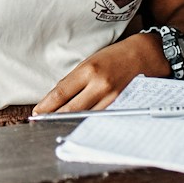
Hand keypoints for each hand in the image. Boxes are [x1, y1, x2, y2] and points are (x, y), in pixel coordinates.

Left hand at [34, 32, 167, 113]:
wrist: (146, 55)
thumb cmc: (115, 56)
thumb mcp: (91, 62)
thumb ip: (76, 80)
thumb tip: (58, 98)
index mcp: (89, 70)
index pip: (61, 93)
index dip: (46, 105)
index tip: (36, 113)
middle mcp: (100, 85)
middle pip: (70, 109)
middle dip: (53, 117)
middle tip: (41, 123)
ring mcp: (112, 98)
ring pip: (85, 117)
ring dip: (69, 122)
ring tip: (56, 127)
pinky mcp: (122, 106)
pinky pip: (101, 118)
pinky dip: (88, 122)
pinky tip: (79, 125)